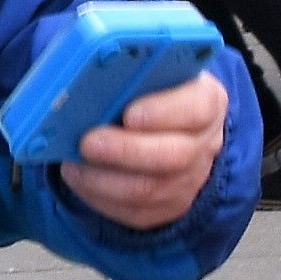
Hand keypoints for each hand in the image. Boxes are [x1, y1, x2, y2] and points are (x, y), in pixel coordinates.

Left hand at [57, 72, 229, 229]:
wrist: (161, 121)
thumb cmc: (148, 87)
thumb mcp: (148, 67)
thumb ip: (129, 68)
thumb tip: (87, 69)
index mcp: (206, 100)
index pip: (197, 108)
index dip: (164, 112)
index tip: (130, 113)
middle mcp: (205, 142)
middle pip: (174, 156)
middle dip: (125, 150)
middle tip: (88, 142)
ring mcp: (190, 178)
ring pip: (151, 190)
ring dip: (106, 179)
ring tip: (74, 163)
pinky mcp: (169, 205)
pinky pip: (137, 212)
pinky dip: (101, 197)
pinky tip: (78, 177)